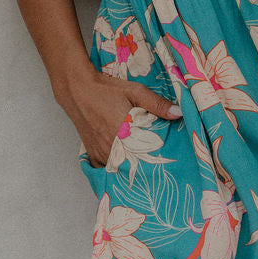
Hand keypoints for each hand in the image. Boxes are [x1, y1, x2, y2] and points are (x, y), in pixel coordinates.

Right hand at [60, 68, 181, 166]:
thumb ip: (157, 104)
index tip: (168, 161)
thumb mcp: (135, 92)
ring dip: (129, 168)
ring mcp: (100, 152)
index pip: (147, 156)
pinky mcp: (92, 153)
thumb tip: (179, 113)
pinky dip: (113, 168)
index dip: (158, 160)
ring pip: (119, 169)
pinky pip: (104, 168)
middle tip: (158, 166)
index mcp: (125, 134)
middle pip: (133, 167)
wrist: (78, 89)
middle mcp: (112, 147)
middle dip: (145, 167)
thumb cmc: (107, 90)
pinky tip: (122, 164)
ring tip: (142, 167)